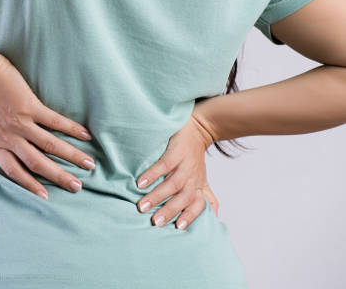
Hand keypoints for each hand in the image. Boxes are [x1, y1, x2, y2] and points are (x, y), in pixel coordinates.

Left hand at [0, 54, 95, 199]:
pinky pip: (54, 121)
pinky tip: (85, 135)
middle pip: (37, 164)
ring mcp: (22, 122)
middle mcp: (11, 137)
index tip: (45, 196)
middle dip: (58, 177)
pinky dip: (71, 129)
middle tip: (76, 187)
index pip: (14, 171)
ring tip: (89, 165)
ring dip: (71, 156)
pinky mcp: (30, 106)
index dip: (30, 185)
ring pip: (50, 145)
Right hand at [135, 109, 218, 229]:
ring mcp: (185, 164)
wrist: (199, 128)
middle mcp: (193, 177)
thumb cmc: (194, 156)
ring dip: (158, 196)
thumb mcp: (202, 178)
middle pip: (184, 198)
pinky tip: (140, 183)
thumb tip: (215, 217)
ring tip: (143, 206)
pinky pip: (164, 166)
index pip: (199, 204)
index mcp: (198, 185)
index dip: (191, 216)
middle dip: (170, 210)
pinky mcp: (176, 152)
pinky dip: (152, 175)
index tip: (178, 228)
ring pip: (173, 184)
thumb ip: (206, 197)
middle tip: (155, 222)